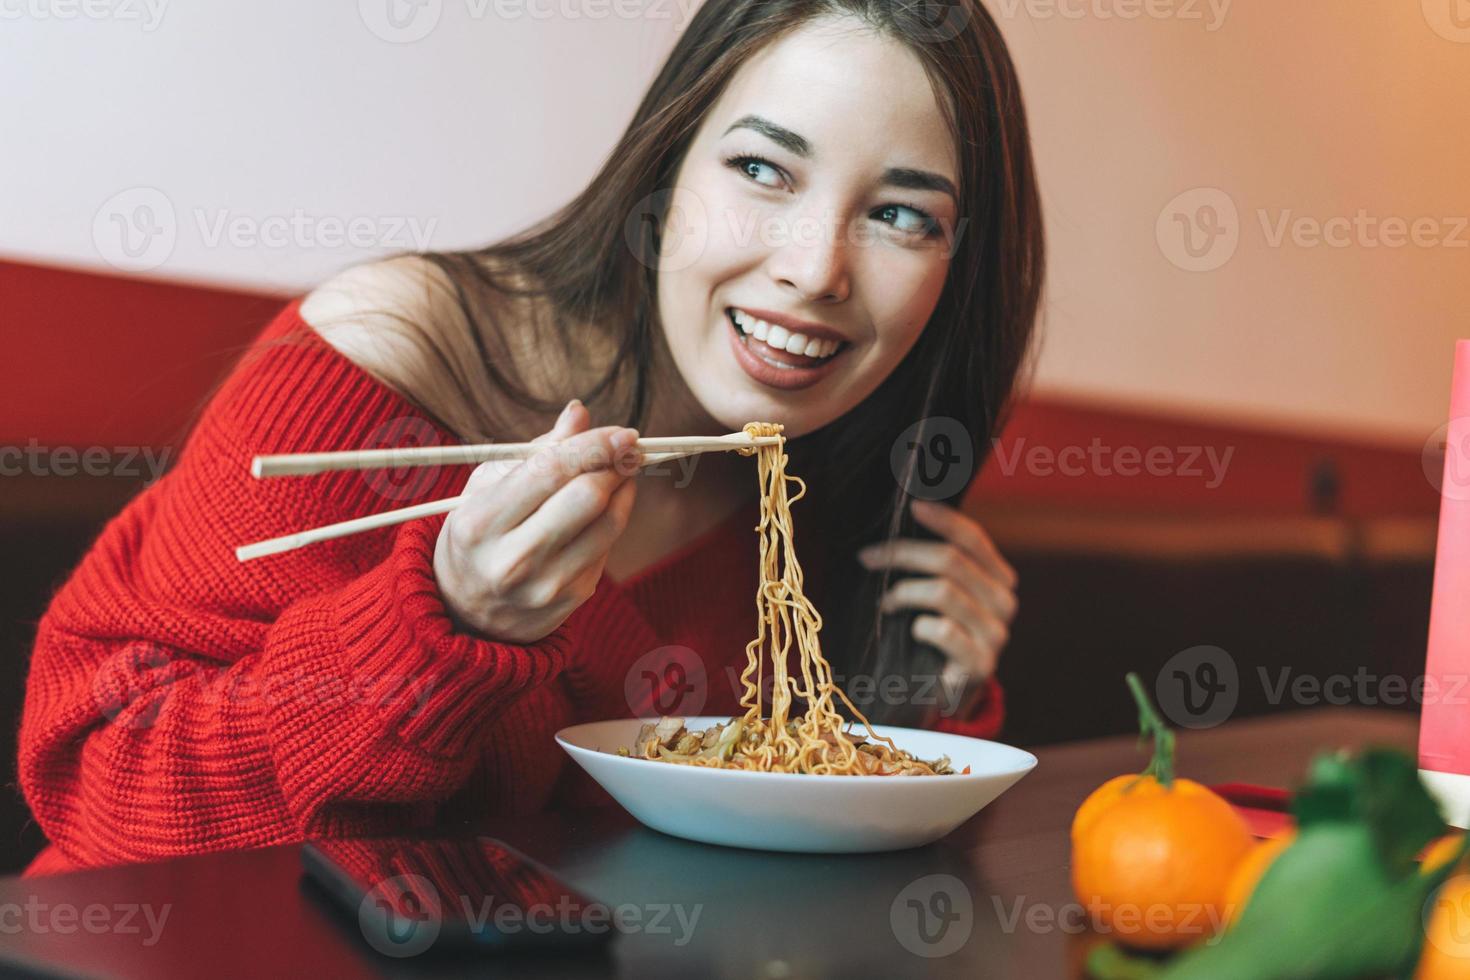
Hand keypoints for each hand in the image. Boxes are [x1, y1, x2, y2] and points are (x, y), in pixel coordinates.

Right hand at [434, 399, 640, 643]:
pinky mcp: (573, 598)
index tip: (622, 432)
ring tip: (621, 471)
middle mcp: (513, 559)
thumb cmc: (480, 532)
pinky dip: (615, 517)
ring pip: (608, 523)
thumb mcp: (488, 485)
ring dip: (624, 489)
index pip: (551, 470)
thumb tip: (580, 411)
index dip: (595, 445)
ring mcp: (546, 584)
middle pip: (587, 497)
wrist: (467, 609)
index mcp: (481, 522)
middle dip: (615, 464)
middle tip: (628, 448)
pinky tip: (607, 504)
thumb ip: (537, 449)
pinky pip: (608, 546)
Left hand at [857, 499, 1017, 707]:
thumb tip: (903, 519)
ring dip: (903, 593)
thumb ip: (934, 562)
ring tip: (887, 603)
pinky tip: (911, 632)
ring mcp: (996, 635)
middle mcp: (1004, 602)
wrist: (946, 692)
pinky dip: (918, 626)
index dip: (942, 519)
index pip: (973, 538)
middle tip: (868, 558)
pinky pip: (942, 629)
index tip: (911, 507)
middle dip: (902, 554)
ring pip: (943, 592)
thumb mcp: (939, 593)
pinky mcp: (981, 665)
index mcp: (998, 578)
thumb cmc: (936, 634)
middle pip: (951, 561)